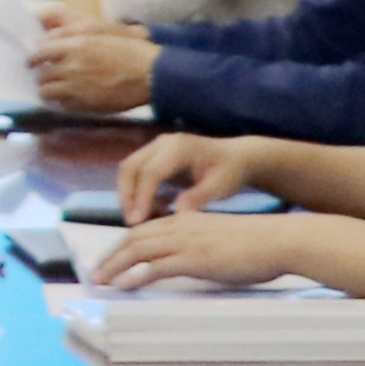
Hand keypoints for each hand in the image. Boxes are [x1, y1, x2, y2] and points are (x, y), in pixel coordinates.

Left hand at [27, 27, 156, 117]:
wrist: (151, 74)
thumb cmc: (130, 49)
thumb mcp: (100, 30)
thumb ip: (73, 30)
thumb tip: (50, 33)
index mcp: (74, 44)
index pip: (39, 50)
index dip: (35, 55)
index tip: (34, 59)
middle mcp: (71, 66)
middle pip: (41, 73)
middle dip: (41, 73)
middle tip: (44, 75)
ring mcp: (76, 87)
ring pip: (47, 91)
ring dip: (48, 89)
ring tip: (53, 89)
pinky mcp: (85, 105)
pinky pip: (63, 105)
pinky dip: (63, 102)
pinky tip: (70, 98)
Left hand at [88, 210, 305, 292]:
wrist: (280, 240)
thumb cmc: (260, 245)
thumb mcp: (222, 240)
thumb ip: (202, 246)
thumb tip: (192, 262)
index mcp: (188, 219)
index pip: (146, 229)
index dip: (125, 244)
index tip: (111, 258)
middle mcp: (182, 226)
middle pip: (134, 238)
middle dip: (111, 255)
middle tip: (96, 272)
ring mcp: (187, 241)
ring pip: (138, 250)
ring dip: (115, 266)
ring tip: (101, 280)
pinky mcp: (195, 259)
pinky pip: (156, 267)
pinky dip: (136, 276)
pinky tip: (123, 286)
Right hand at [114, 130, 261, 221]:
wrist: (236, 158)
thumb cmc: (230, 172)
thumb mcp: (220, 187)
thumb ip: (198, 197)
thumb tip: (176, 212)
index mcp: (179, 148)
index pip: (150, 172)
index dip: (141, 197)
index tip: (138, 221)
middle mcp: (163, 143)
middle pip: (131, 167)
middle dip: (128, 196)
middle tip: (132, 222)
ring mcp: (157, 148)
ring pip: (129, 170)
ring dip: (129, 194)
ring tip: (139, 219)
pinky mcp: (155, 156)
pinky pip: (137, 173)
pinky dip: (138, 192)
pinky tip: (151, 210)